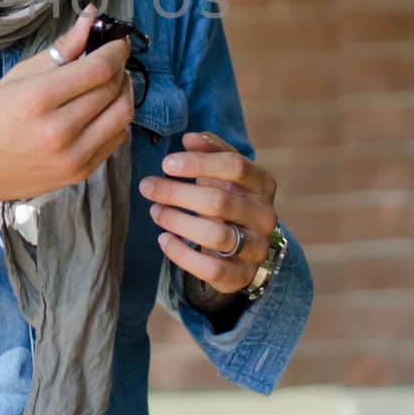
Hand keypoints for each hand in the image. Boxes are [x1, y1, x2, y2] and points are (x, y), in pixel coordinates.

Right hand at [0, 7, 134, 208]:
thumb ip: (62, 48)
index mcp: (37, 99)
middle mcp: (58, 130)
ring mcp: (72, 156)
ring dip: (124, 92)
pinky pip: (117, 139)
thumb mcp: (19, 76)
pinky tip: (102, 110)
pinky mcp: (81, 172)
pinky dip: (116, 118)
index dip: (115, 50)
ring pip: (122, 115)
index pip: (97, 69)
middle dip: (119, 68)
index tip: (118, 41)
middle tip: (112, 59)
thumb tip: (91, 17)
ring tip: (110, 82)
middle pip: (112, 90)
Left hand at [138, 129, 278, 295]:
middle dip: (177, 192)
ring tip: (155, 211)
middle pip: (220, 201)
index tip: (166, 163)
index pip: (235, 167)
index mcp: (263, 184)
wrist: (246, 244)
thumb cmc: (228, 196)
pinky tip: (163, 239)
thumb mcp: (223, 171)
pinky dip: (182, 254)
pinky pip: (211, 269)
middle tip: (147, 186)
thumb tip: (189, 139)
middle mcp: (265, 216)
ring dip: (178, 221)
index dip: (198, 163)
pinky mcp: (242, 275)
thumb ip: (210, 150)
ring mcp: (256, 248)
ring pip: (215, 236)